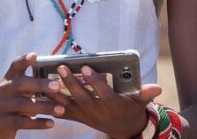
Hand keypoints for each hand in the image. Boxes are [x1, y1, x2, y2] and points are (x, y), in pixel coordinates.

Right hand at [0, 53, 65, 138]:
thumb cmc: (12, 106)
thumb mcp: (18, 93)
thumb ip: (32, 86)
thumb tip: (60, 81)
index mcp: (8, 80)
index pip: (15, 66)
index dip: (24, 60)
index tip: (35, 55)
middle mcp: (3, 91)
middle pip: (20, 84)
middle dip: (39, 84)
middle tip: (57, 86)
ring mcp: (1, 106)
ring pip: (23, 104)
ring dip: (44, 106)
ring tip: (60, 109)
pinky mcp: (2, 122)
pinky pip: (21, 122)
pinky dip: (37, 123)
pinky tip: (51, 123)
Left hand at [43, 64, 162, 137]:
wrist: (121, 129)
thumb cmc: (130, 108)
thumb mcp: (140, 101)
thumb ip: (146, 93)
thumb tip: (158, 87)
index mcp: (113, 106)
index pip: (103, 93)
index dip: (94, 81)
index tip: (86, 67)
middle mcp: (97, 112)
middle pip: (82, 97)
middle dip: (71, 82)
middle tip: (62, 66)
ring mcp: (85, 116)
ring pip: (68, 104)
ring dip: (56, 92)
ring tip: (45, 78)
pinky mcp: (76, 117)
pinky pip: (61, 110)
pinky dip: (50, 103)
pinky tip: (39, 92)